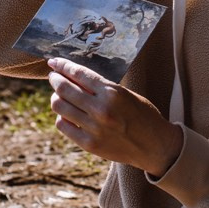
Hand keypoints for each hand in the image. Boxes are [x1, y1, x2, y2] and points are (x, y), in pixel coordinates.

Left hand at [47, 57, 181, 176]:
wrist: (154, 146)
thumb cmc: (143, 115)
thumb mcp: (126, 93)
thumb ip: (101, 87)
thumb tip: (72, 76)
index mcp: (113, 92)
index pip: (79, 73)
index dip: (63, 65)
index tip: (54, 62)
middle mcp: (101, 110)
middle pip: (64, 89)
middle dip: (55, 79)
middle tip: (54, 76)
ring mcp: (94, 128)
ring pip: (59, 106)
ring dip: (56, 97)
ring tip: (60, 95)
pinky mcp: (89, 144)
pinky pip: (63, 125)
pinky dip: (61, 116)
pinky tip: (67, 114)